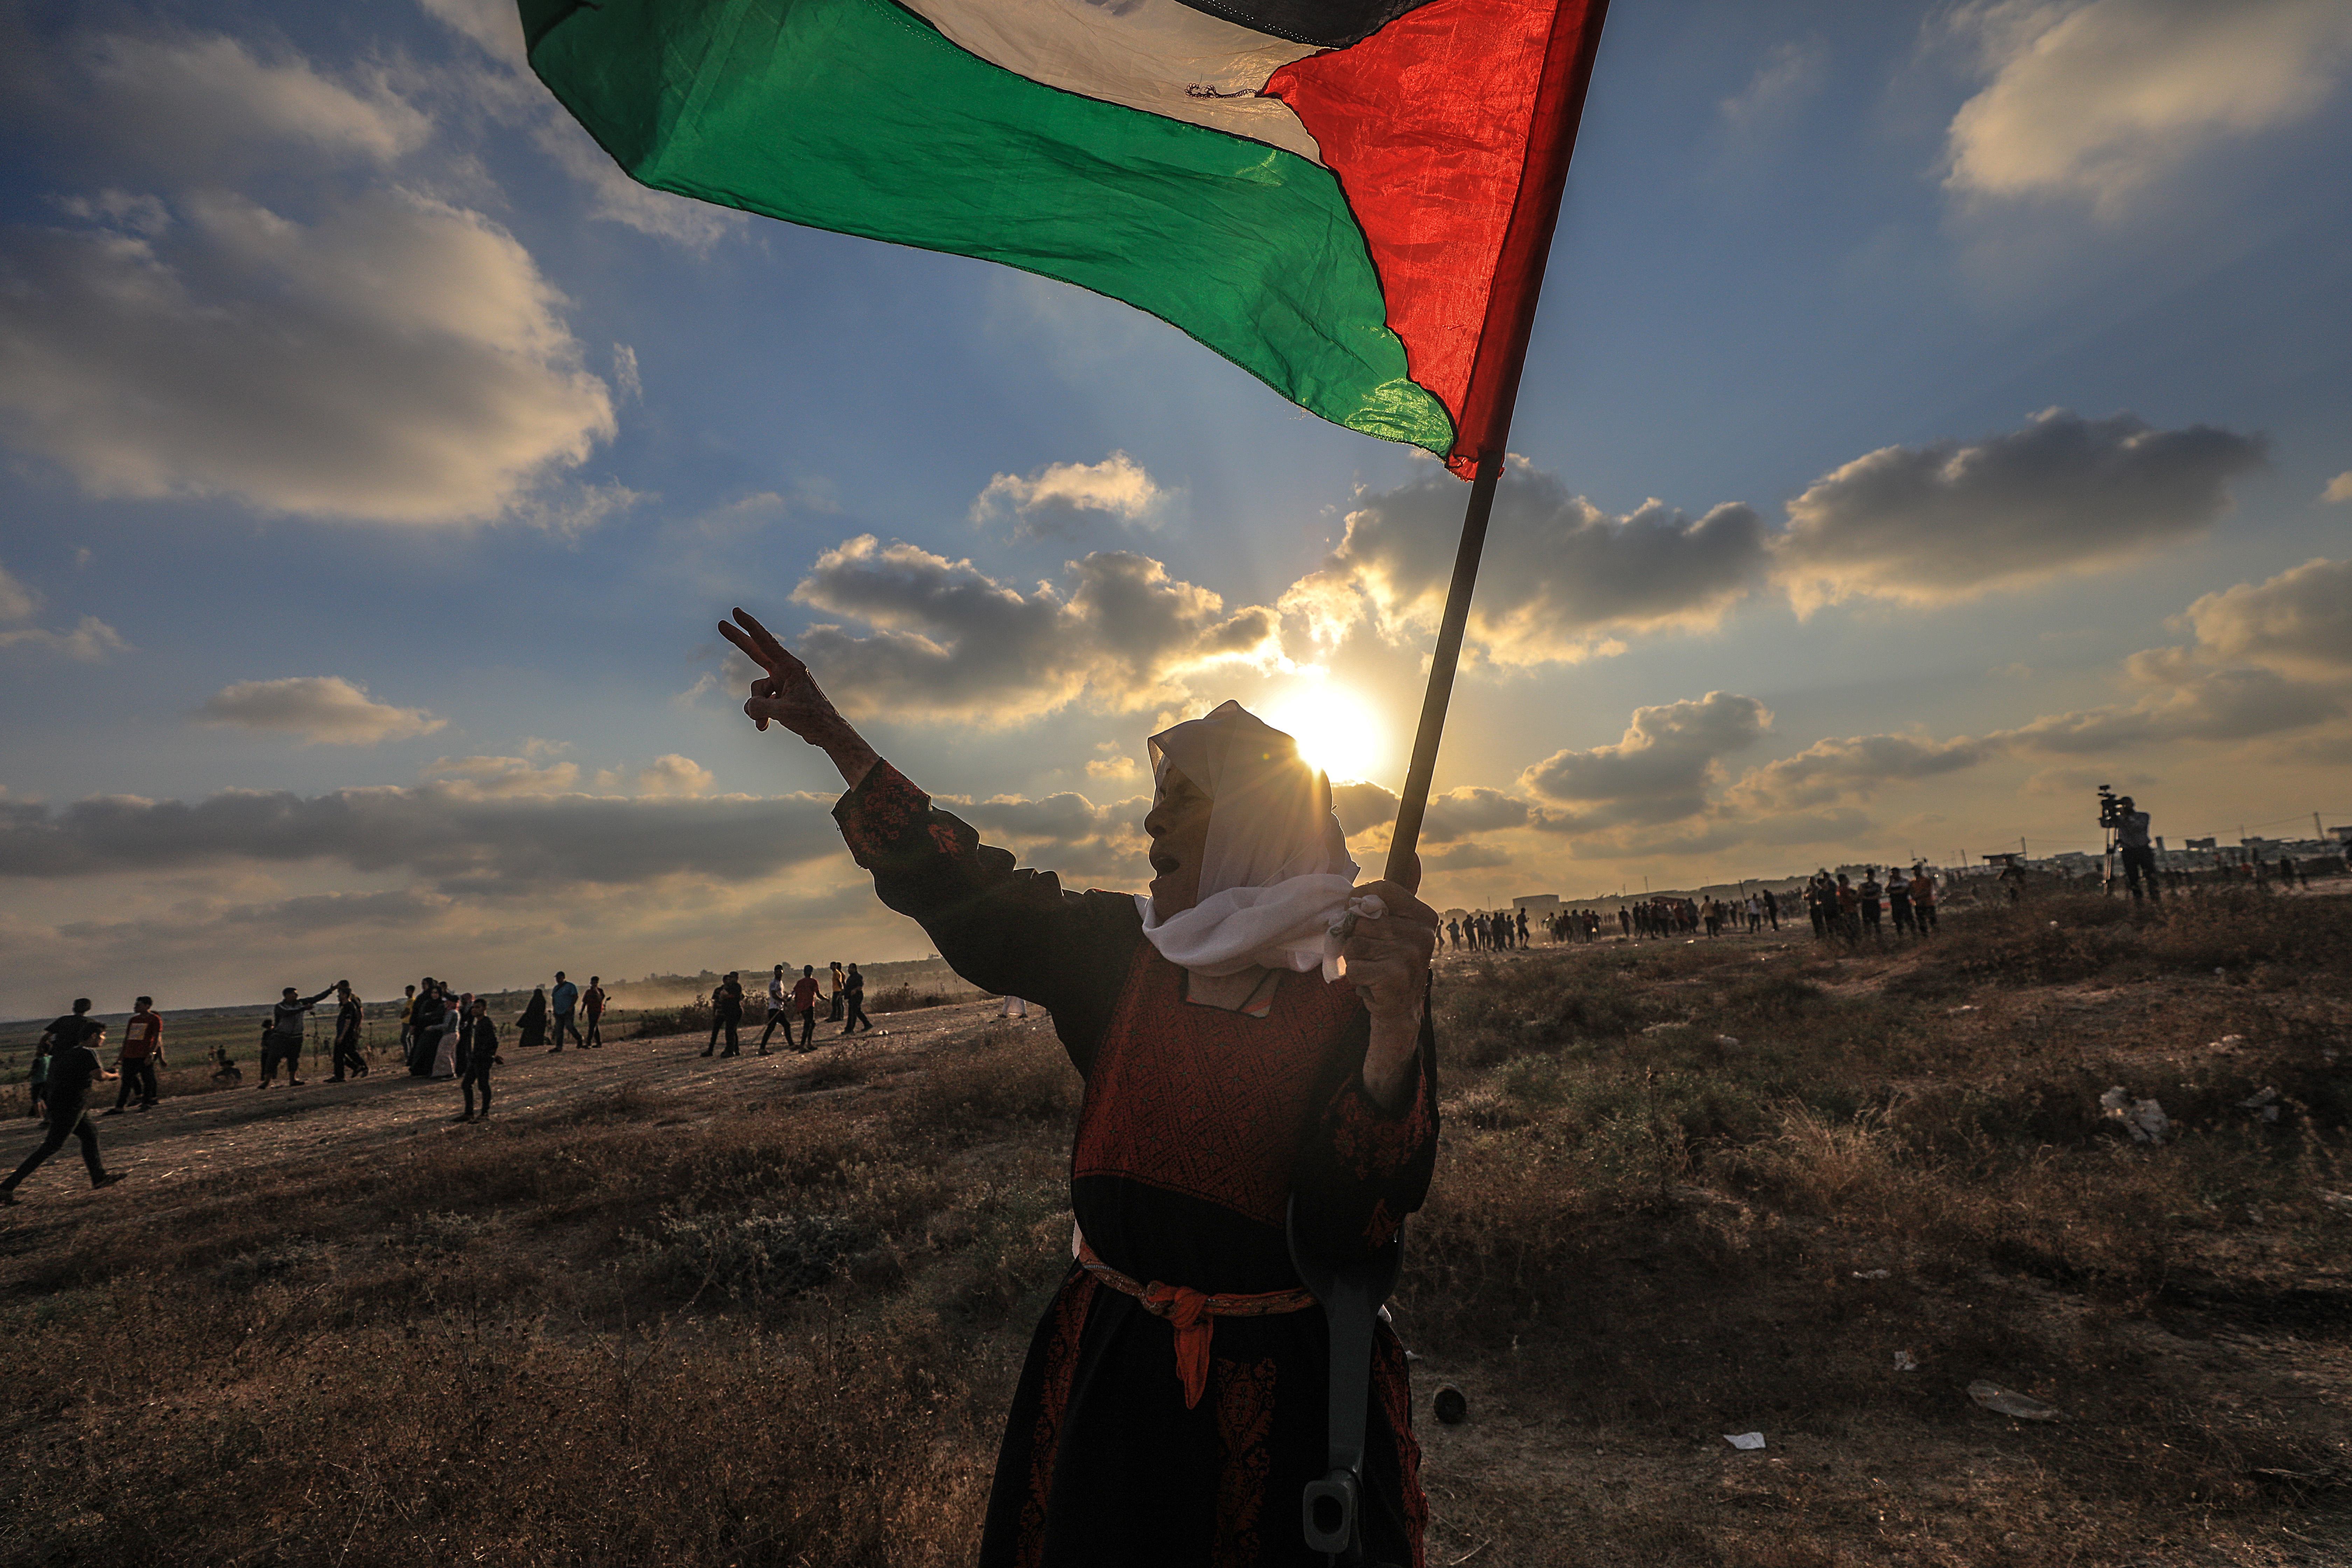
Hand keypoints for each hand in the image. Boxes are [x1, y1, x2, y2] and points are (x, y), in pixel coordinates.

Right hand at [717, 608, 880, 786]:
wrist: (828, 733)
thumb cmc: (812, 718)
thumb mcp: (783, 712)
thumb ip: (760, 706)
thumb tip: (749, 707)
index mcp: (790, 667)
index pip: (766, 642)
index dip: (749, 626)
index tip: (736, 611)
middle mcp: (785, 671)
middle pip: (756, 653)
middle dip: (739, 641)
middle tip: (721, 624)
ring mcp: (782, 684)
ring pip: (756, 691)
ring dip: (756, 708)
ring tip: (767, 722)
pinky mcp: (780, 697)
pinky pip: (760, 704)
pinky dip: (760, 715)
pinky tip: (765, 727)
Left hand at [1342, 878, 1438, 1110]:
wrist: (1398, 1009)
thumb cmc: (1389, 962)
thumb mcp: (1397, 925)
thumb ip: (1399, 893)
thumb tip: (1412, 853)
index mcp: (1425, 916)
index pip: (1383, 888)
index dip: (1358, 899)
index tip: (1353, 911)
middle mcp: (1424, 933)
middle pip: (1363, 918)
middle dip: (1354, 937)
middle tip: (1367, 953)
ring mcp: (1413, 955)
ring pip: (1356, 943)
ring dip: (1354, 959)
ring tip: (1370, 968)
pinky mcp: (1397, 976)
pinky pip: (1355, 965)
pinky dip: (1354, 977)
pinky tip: (1371, 984)